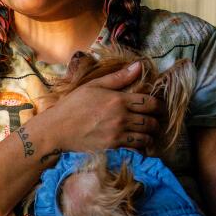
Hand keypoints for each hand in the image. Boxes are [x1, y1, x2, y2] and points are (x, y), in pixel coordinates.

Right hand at [33, 61, 163, 153]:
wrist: (57, 129)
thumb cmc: (73, 105)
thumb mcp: (94, 85)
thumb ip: (119, 77)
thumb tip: (140, 66)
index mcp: (118, 100)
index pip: (149, 102)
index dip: (158, 105)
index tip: (158, 107)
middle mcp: (121, 117)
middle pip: (150, 121)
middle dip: (157, 121)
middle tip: (156, 121)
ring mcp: (117, 134)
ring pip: (145, 137)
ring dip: (150, 135)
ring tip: (150, 134)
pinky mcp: (112, 148)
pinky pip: (135, 150)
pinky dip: (141, 149)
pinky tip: (140, 146)